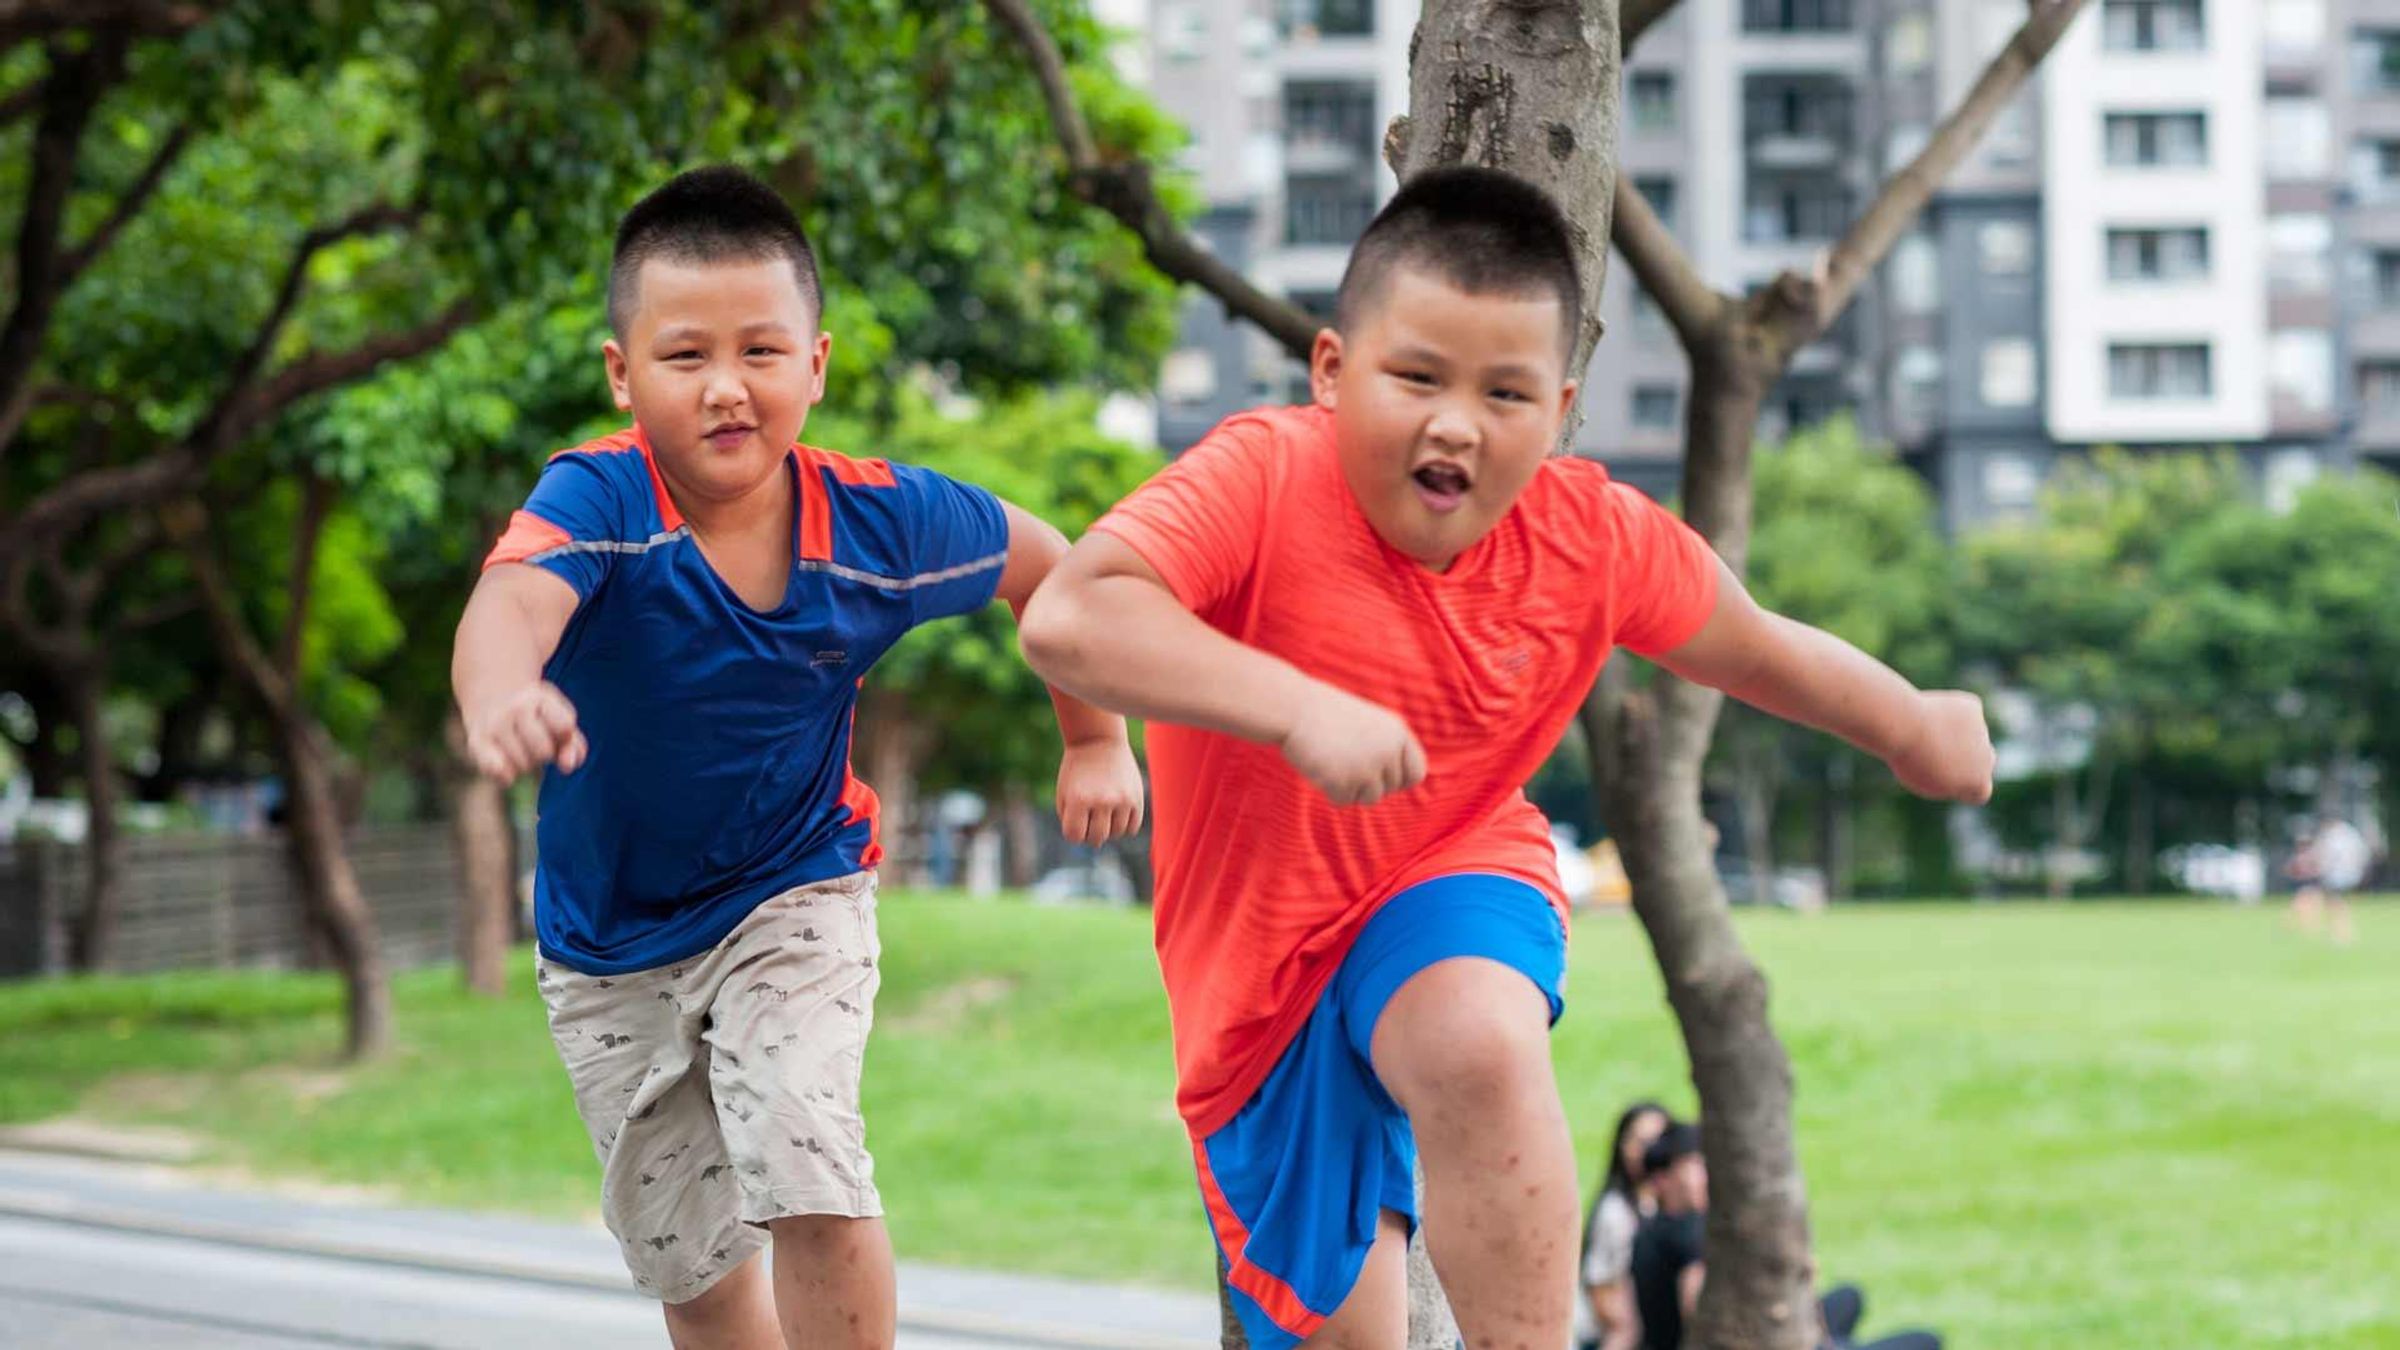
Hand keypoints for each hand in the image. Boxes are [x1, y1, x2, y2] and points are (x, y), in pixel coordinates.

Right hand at [463, 682, 586, 783]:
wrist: (493, 699)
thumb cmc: (537, 717)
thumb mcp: (560, 722)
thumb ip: (573, 746)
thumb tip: (567, 766)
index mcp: (541, 697)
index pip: (564, 726)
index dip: (565, 736)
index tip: (558, 730)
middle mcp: (516, 707)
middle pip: (544, 751)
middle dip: (545, 754)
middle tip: (537, 743)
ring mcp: (494, 724)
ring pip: (523, 765)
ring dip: (526, 764)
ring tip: (520, 747)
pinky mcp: (476, 741)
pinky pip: (499, 772)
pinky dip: (507, 777)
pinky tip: (507, 765)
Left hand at [1056, 738, 1144, 844]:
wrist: (1098, 741)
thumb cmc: (1077, 771)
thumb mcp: (1064, 793)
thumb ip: (1070, 821)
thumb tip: (1087, 841)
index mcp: (1079, 800)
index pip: (1075, 836)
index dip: (1073, 832)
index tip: (1074, 819)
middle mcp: (1102, 801)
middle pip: (1096, 838)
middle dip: (1090, 832)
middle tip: (1089, 818)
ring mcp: (1122, 800)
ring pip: (1116, 834)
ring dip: (1108, 827)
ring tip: (1104, 810)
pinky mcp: (1137, 798)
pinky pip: (1132, 827)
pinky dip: (1124, 825)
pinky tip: (1117, 811)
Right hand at [1277, 682, 1426, 806]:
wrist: (1293, 708)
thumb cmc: (1324, 713)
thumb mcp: (1366, 724)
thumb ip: (1384, 748)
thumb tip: (1394, 784)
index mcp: (1397, 732)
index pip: (1416, 773)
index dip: (1398, 780)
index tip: (1379, 777)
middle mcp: (1389, 751)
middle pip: (1389, 789)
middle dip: (1367, 783)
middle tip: (1342, 762)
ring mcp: (1368, 767)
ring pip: (1369, 799)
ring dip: (1350, 788)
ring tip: (1331, 762)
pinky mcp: (1344, 781)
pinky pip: (1343, 801)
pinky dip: (1329, 790)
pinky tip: (1319, 767)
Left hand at [1885, 690, 1992, 803]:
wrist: (1906, 728)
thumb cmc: (1910, 760)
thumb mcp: (1925, 780)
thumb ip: (1947, 775)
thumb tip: (1956, 763)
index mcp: (1978, 785)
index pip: (1980, 790)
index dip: (1963, 784)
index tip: (1943, 779)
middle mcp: (1988, 760)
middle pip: (1983, 760)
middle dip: (1967, 757)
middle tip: (1935, 753)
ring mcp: (1983, 732)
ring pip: (1971, 732)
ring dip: (1955, 732)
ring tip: (1926, 733)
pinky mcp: (1974, 708)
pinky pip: (1962, 710)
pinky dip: (1950, 710)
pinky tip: (1933, 713)